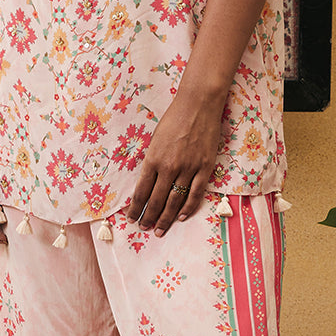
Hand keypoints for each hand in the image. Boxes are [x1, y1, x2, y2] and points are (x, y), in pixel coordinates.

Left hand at [126, 92, 221, 235]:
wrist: (198, 105)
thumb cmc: (173, 119)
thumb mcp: (155, 140)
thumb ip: (152, 162)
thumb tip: (148, 183)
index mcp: (153, 159)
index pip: (141, 191)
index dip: (135, 208)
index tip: (131, 218)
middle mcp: (169, 167)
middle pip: (156, 200)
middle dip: (148, 217)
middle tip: (144, 229)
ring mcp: (188, 168)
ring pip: (175, 200)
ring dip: (166, 218)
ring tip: (159, 230)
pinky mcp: (204, 167)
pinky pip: (195, 193)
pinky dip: (188, 207)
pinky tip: (181, 217)